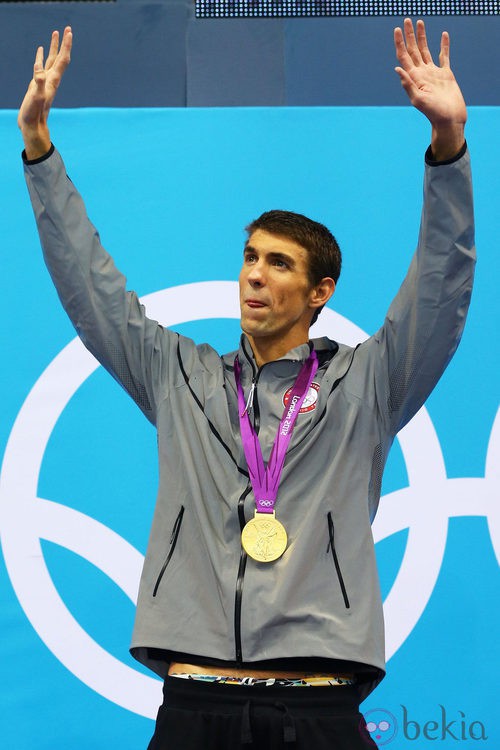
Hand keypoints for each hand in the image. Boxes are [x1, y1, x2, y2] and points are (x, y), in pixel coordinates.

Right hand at [18, 27, 72, 159]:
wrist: (33, 126)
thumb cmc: (34, 114)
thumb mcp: (35, 98)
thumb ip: (38, 84)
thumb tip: (39, 70)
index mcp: (53, 80)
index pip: (62, 60)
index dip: (66, 46)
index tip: (69, 32)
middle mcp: (52, 79)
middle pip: (60, 57)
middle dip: (63, 42)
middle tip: (66, 28)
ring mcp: (45, 81)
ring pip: (51, 60)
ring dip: (54, 46)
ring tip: (54, 33)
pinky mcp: (38, 84)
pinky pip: (42, 66)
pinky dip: (41, 56)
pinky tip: (39, 51)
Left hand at [394, 19, 465, 160]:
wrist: (449, 119)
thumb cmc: (434, 112)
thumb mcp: (418, 99)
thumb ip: (407, 84)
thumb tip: (397, 68)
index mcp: (413, 78)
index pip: (403, 56)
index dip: (399, 43)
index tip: (397, 29)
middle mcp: (421, 73)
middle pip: (413, 50)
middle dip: (409, 35)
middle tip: (407, 20)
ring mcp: (433, 73)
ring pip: (426, 50)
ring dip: (422, 37)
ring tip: (420, 23)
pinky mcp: (445, 74)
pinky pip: (443, 56)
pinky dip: (443, 45)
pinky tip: (443, 35)